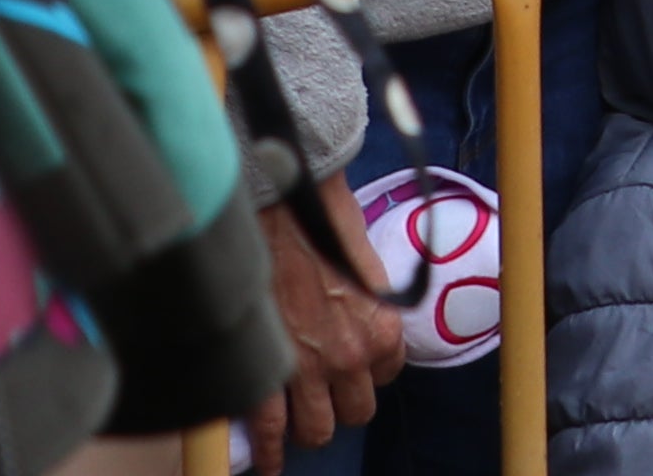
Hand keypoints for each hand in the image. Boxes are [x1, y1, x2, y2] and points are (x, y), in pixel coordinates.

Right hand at [243, 199, 402, 471]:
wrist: (279, 202)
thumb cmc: (322, 218)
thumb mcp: (363, 262)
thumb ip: (365, 299)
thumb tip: (357, 308)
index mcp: (383, 325)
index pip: (386, 373)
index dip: (366, 370)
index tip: (351, 367)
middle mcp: (354, 354)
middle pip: (356, 411)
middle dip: (339, 404)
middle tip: (321, 395)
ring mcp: (311, 370)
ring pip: (316, 430)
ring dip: (306, 427)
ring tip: (292, 426)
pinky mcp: (268, 374)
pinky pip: (270, 431)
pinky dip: (268, 451)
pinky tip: (266, 461)